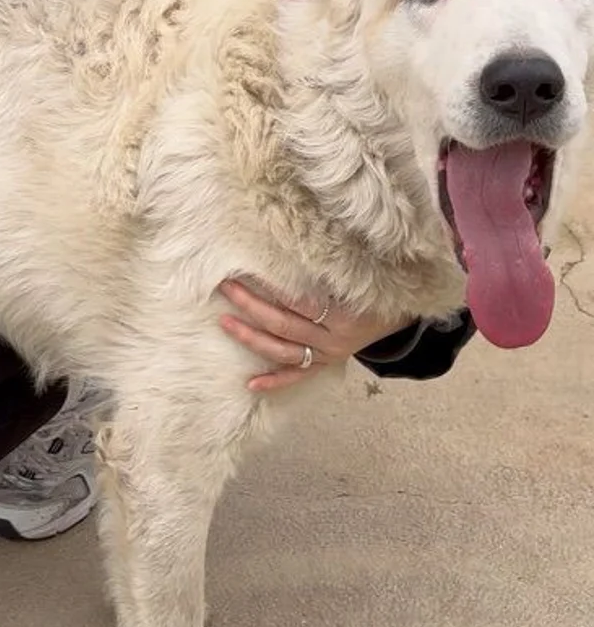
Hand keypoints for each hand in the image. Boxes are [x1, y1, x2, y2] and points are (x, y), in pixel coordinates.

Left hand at [218, 278, 402, 393]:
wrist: (400, 317)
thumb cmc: (379, 290)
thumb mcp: (364, 277)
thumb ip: (334, 268)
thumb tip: (297, 242)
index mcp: (343, 315)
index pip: (299, 301)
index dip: (272, 288)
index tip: (246, 270)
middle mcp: (333, 339)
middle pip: (284, 324)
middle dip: (251, 306)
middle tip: (227, 287)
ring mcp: (328, 355)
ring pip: (284, 351)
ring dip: (252, 338)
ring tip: (226, 323)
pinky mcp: (325, 364)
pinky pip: (298, 376)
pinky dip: (275, 381)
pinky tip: (251, 384)